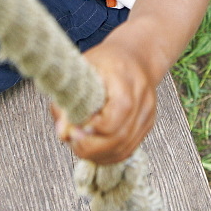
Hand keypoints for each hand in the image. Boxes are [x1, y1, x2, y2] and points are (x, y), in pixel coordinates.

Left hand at [51, 38, 156, 164]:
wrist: (135, 55)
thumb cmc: (106, 61)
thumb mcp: (83, 69)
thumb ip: (69, 99)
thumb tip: (62, 132)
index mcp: (126, 79)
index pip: (115, 115)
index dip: (92, 127)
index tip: (74, 126)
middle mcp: (142, 98)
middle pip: (119, 137)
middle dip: (91, 146)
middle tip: (72, 138)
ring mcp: (148, 113)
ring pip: (124, 149)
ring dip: (98, 153)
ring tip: (80, 142)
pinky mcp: (147, 125)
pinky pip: (127, 150)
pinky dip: (108, 154)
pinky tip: (94, 147)